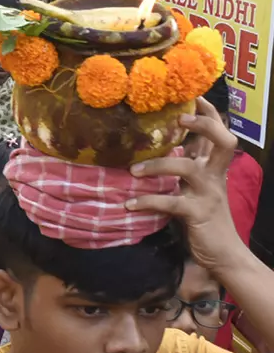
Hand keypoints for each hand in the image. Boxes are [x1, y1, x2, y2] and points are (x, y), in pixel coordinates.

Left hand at [128, 99, 243, 274]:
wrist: (224, 256)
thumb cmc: (205, 220)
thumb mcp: (195, 189)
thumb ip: (186, 169)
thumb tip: (166, 148)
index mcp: (214, 170)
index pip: (218, 135)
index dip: (209, 115)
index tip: (194, 96)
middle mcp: (215, 177)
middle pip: (222, 141)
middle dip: (204, 126)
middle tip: (179, 119)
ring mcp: (208, 194)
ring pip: (188, 168)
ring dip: (158, 166)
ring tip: (133, 170)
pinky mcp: (198, 214)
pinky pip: (170, 203)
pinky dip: (147, 201)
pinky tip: (129, 204)